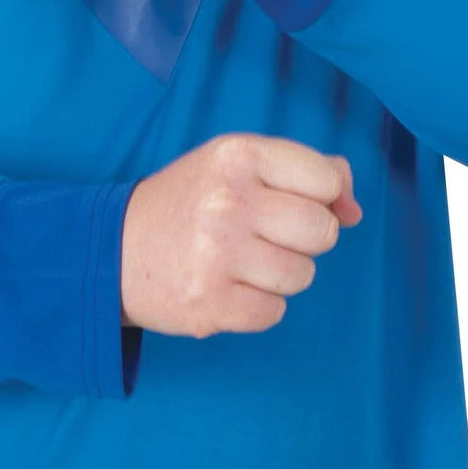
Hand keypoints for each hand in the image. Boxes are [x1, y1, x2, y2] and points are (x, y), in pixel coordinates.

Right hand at [120, 132, 362, 336]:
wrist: (112, 248)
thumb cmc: (188, 201)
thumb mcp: (237, 165)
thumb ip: (304, 171)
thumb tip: (355, 209)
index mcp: (237, 156)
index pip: (326, 179)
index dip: (320, 196)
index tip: (291, 200)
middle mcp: (228, 201)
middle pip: (323, 232)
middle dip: (304, 239)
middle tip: (266, 235)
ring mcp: (218, 255)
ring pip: (302, 276)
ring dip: (280, 275)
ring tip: (242, 261)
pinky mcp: (209, 304)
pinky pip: (274, 313)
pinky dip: (257, 306)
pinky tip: (227, 287)